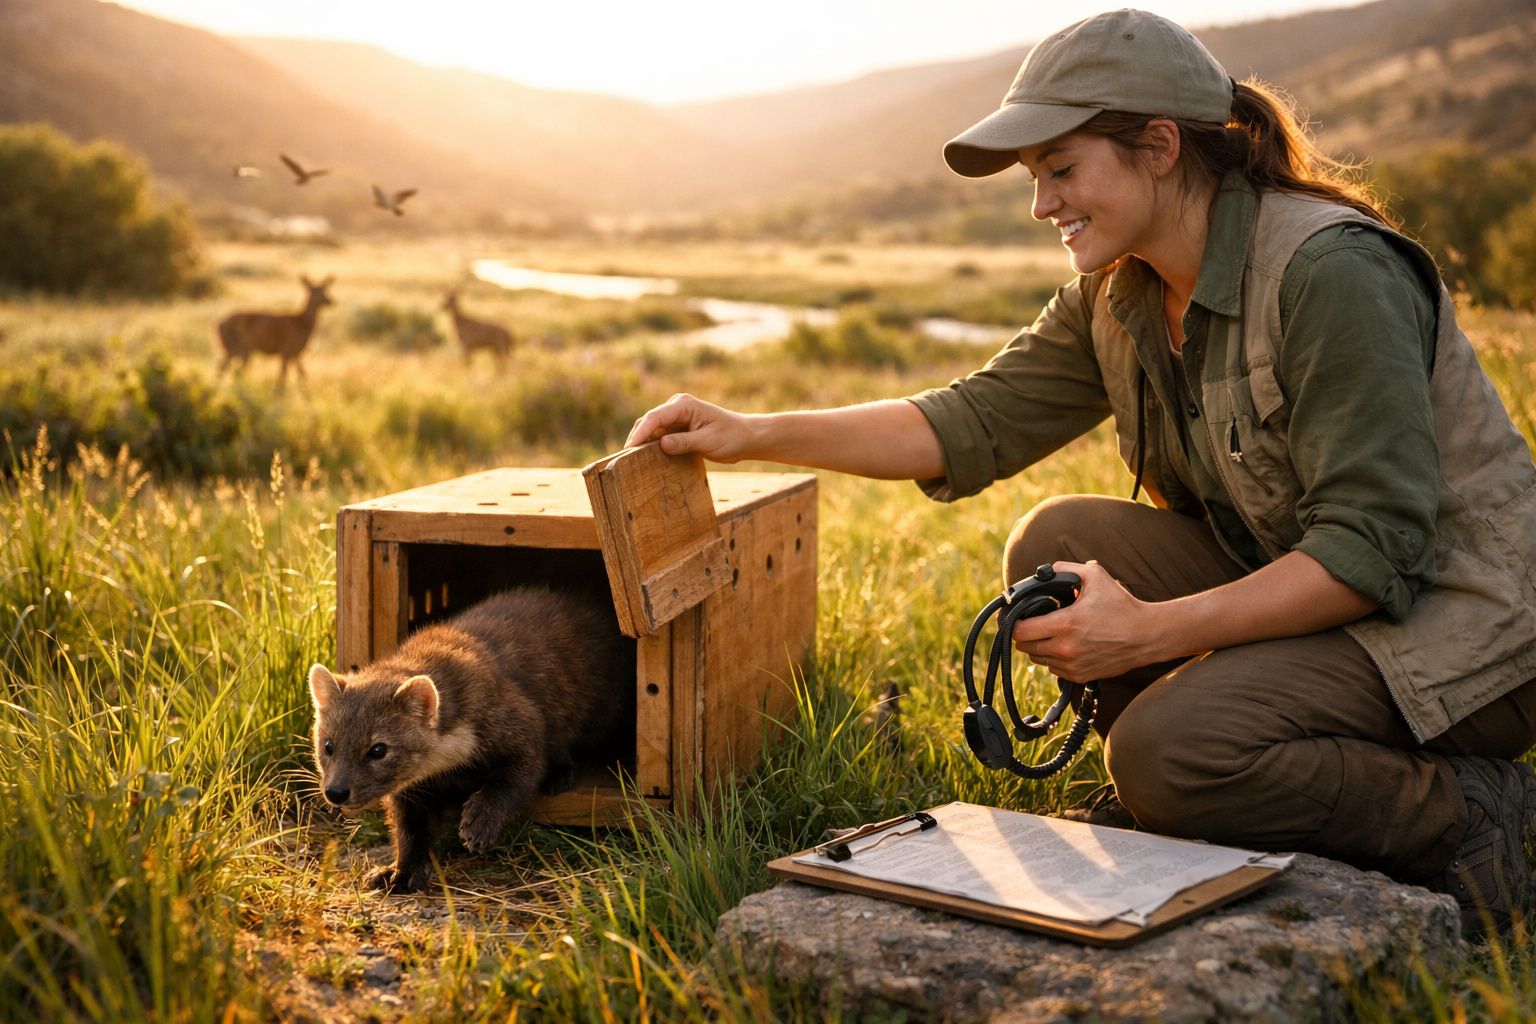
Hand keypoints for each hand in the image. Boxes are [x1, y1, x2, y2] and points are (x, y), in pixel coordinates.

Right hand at [625, 393, 756, 461]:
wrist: (745, 438)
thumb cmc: (731, 437)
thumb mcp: (708, 441)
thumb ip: (685, 442)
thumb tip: (662, 444)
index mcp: (684, 405)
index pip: (655, 417)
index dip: (641, 432)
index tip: (629, 448)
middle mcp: (677, 406)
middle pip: (649, 421)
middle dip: (636, 437)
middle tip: (623, 458)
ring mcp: (676, 416)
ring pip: (651, 428)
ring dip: (642, 442)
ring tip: (629, 459)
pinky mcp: (677, 427)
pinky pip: (659, 435)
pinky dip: (651, 445)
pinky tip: (644, 459)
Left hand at [1009, 561, 1164, 681]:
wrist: (1147, 636)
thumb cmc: (1122, 606)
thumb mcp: (1095, 577)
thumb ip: (1067, 568)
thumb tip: (1048, 571)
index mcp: (1065, 624)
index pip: (1020, 632)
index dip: (1014, 624)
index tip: (1016, 618)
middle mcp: (1065, 648)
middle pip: (1025, 647)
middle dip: (1024, 634)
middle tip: (1032, 624)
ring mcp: (1072, 665)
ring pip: (1038, 660)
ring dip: (1038, 647)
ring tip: (1049, 634)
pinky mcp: (1080, 676)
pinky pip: (1054, 670)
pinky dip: (1054, 659)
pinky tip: (1064, 646)